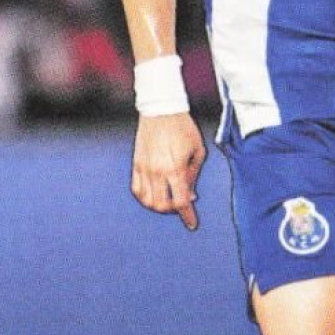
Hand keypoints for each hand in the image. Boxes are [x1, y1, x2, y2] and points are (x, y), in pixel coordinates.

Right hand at [131, 112, 206, 230]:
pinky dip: (145, 198)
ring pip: (147, 201)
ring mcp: (144, 168)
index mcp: (175, 168)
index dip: (188, 216)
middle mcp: (157, 171)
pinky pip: (137, 189)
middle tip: (182, 204)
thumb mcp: (198, 151)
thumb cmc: (183, 128)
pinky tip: (154, 194)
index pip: (181, 201)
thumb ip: (194, 176)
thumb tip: (191, 195)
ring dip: (159, 206)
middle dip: (174, 210)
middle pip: (162, 206)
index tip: (192, 224)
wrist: (161, 110)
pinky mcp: (136, 164)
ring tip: (169, 199)